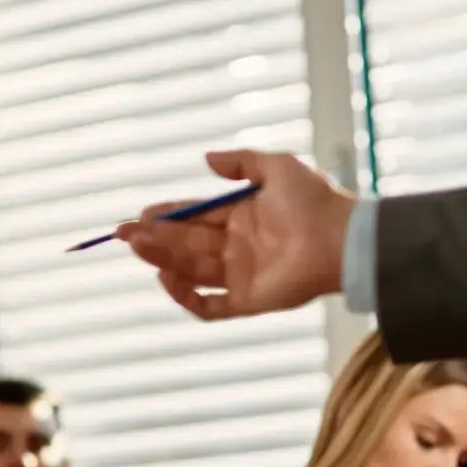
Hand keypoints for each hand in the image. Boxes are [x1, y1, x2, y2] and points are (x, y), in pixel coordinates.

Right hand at [114, 150, 354, 320]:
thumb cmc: (315, 201)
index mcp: (241, 217)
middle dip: (154, 238)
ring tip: (137, 246)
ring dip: (161, 260)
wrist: (341, 239)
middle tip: (125, 232)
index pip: (194, 218)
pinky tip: (167, 279)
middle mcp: (236, 247)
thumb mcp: (278, 166)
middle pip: (185, 245)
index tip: (141, 214)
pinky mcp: (247, 302)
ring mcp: (240, 276)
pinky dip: (185, 298)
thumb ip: (241, 161)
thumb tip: (205, 159)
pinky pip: (208, 307)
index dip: (166, 216)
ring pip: (190, 271)